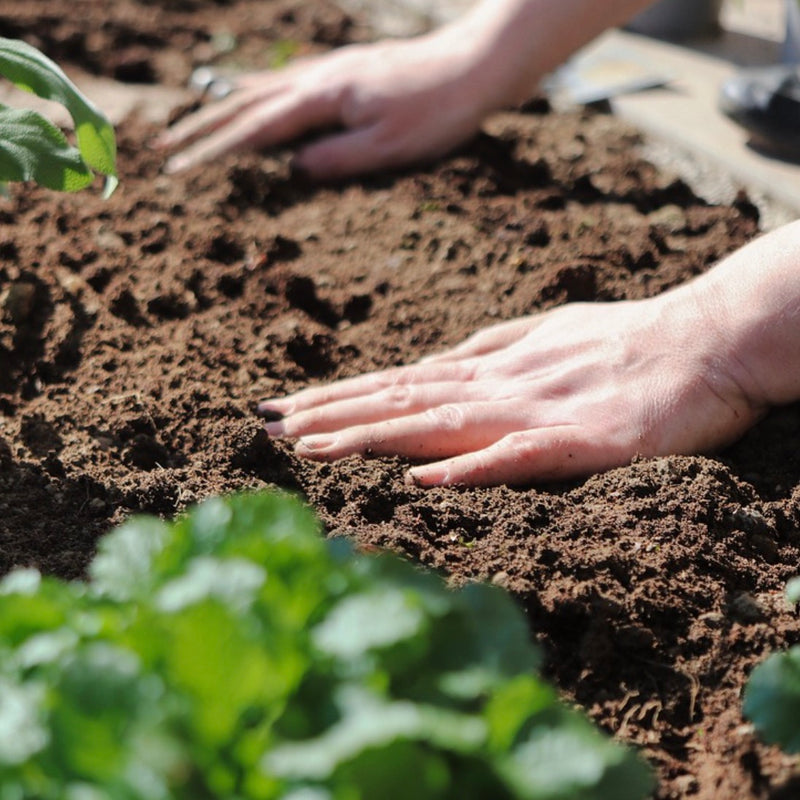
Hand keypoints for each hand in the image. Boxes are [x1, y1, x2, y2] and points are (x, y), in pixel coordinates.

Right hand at [157, 27, 502, 179]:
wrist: (475, 65)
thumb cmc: (437, 112)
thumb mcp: (388, 148)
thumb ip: (337, 159)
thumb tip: (293, 171)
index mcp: (324, 99)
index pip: (256, 130)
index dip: (215, 150)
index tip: (180, 168)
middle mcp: (320, 78)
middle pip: (247, 103)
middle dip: (204, 127)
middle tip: (166, 145)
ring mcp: (332, 70)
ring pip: (264, 88)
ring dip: (225, 107)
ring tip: (195, 120)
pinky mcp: (347, 70)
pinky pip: (289, 81)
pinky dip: (261, 92)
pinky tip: (258, 96)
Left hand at [257, 292, 765, 486]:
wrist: (707, 340)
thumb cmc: (627, 340)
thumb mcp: (545, 337)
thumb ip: (489, 350)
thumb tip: (435, 363)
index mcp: (491, 368)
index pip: (398, 383)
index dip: (338, 396)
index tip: (282, 408)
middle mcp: (499, 386)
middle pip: (400, 400)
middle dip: (330, 413)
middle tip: (263, 425)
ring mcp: (536, 411)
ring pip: (439, 422)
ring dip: (372, 434)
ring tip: (309, 447)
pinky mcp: (583, 441)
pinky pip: (519, 455)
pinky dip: (469, 467)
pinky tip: (422, 478)